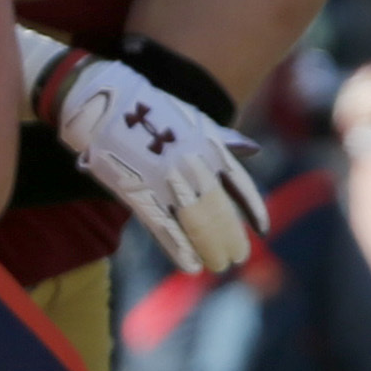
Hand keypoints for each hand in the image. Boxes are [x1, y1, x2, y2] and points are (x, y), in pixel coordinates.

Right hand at [52, 56, 265, 271]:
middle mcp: (194, 164)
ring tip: (220, 264)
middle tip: (238, 257)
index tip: (263, 229)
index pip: (240, 183)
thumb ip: (223, 141)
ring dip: (210, 246)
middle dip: (230, 236)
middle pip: (219, 209)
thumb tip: (253, 150)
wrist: (107, 104)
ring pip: (197, 222)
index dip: (252, 208)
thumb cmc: (153, 112)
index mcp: (211, 145)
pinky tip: (191, 266)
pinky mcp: (138, 192)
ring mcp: (167, 179)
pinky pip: (164, 227)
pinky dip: (179, 248)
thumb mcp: (195, 120)